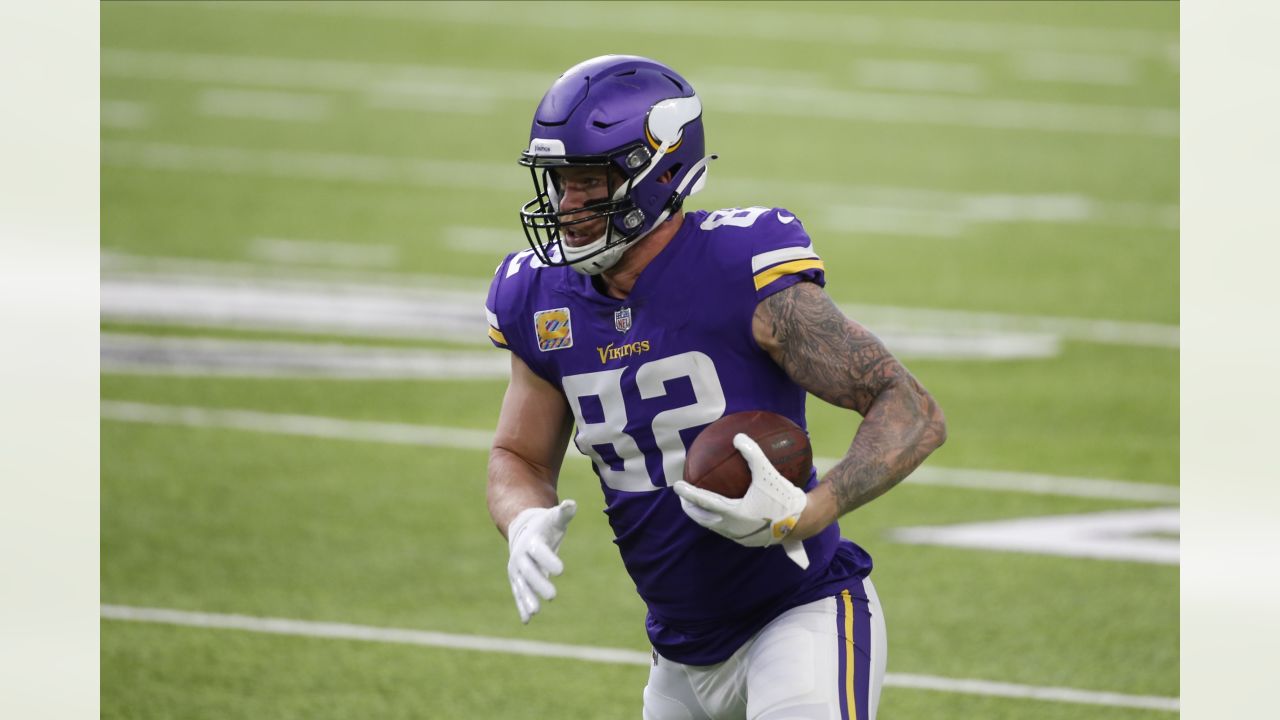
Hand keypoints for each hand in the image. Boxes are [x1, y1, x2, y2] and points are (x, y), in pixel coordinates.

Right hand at [506, 499, 576, 622]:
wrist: (524, 529)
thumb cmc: (546, 524)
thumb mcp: (554, 518)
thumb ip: (563, 512)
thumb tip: (571, 504)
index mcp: (532, 542)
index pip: (540, 552)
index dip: (549, 560)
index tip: (561, 571)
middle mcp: (522, 557)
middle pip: (530, 572)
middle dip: (539, 584)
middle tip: (552, 596)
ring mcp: (518, 570)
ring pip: (522, 586)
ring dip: (528, 599)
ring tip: (536, 612)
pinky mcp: (517, 580)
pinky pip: (519, 594)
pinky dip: (522, 606)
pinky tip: (527, 620)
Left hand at [673, 434, 810, 568]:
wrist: (802, 522)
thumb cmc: (783, 498)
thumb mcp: (768, 473)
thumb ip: (752, 454)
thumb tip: (738, 437)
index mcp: (734, 513)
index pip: (704, 502)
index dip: (688, 493)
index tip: (676, 486)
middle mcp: (733, 528)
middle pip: (703, 518)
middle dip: (690, 508)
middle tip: (682, 497)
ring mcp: (739, 536)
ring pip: (713, 526)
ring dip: (702, 516)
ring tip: (696, 505)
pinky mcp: (747, 539)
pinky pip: (725, 530)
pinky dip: (716, 520)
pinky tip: (720, 512)